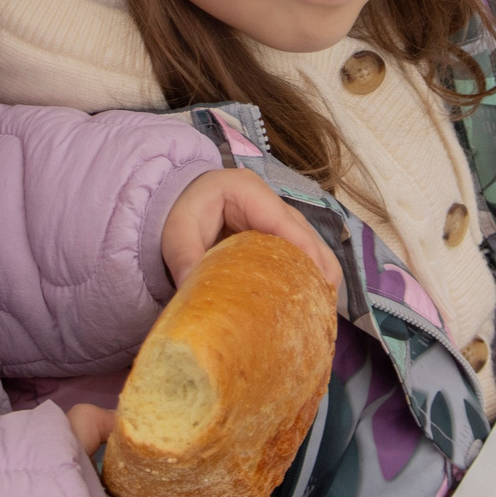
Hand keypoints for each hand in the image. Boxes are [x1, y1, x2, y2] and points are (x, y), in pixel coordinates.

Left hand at [161, 168, 337, 288]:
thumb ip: (185, 259)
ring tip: (318, 305)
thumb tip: (192, 295)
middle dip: (318, 268)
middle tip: (320, 303)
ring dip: (317, 272)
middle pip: (307, 233)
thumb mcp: (176, 233)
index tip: (315, 282)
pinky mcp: (276, 231)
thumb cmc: (179, 210)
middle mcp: (270, 200)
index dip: (305, 251)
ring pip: (311, 242)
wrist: (175, 198)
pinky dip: (307, 271)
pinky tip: (307, 297)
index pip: (285, 221)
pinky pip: (301, 250)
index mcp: (248, 191)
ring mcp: (276, 215)